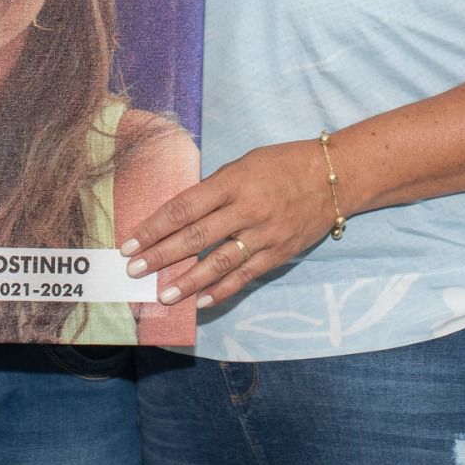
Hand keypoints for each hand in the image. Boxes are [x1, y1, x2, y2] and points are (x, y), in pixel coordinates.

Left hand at [120, 139, 336, 309]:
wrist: (334, 177)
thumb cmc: (282, 164)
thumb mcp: (244, 164)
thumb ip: (215, 188)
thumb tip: (181, 214)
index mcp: (233, 181)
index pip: (184, 207)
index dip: (154, 226)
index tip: (130, 241)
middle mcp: (246, 209)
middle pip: (195, 237)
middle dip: (161, 255)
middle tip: (134, 270)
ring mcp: (264, 235)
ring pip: (218, 262)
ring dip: (187, 280)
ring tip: (162, 294)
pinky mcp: (278, 254)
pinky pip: (245, 275)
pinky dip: (221, 290)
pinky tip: (200, 301)